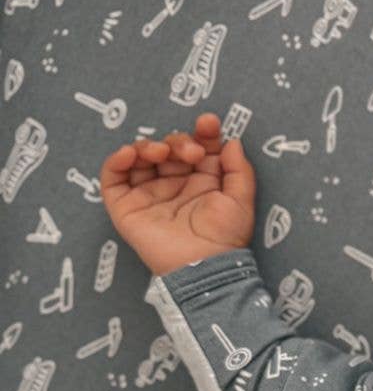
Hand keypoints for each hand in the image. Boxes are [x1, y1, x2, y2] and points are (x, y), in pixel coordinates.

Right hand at [100, 112, 255, 276]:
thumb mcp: (241, 200)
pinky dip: (116, 160)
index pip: (197, 147)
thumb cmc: (225, 237)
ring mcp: (149, 194)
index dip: (202, 133)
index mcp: (201, 182)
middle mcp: (174, 185)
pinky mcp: (126, 206)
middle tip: (191, 153)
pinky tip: (130, 154)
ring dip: (148, 146)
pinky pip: (112, 177)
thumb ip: (239, 169)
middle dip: (178, 142)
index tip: (209, 124)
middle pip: (169, 148)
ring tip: (161, 152)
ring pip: (140, 157)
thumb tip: (231, 142)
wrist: (203, 266)